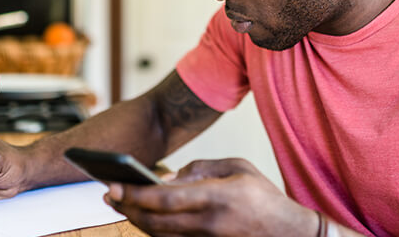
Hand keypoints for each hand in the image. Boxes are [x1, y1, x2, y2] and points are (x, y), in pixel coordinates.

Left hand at [104, 158, 316, 236]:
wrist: (289, 234)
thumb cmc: (263, 197)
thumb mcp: (237, 167)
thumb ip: (200, 168)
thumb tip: (165, 178)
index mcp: (217, 197)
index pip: (165, 199)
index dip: (135, 194)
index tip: (114, 186)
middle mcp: (208, 223)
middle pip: (154, 221)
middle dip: (127, 208)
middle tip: (109, 194)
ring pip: (159, 234)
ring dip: (135, 220)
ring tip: (121, 204)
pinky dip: (153, 230)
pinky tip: (143, 217)